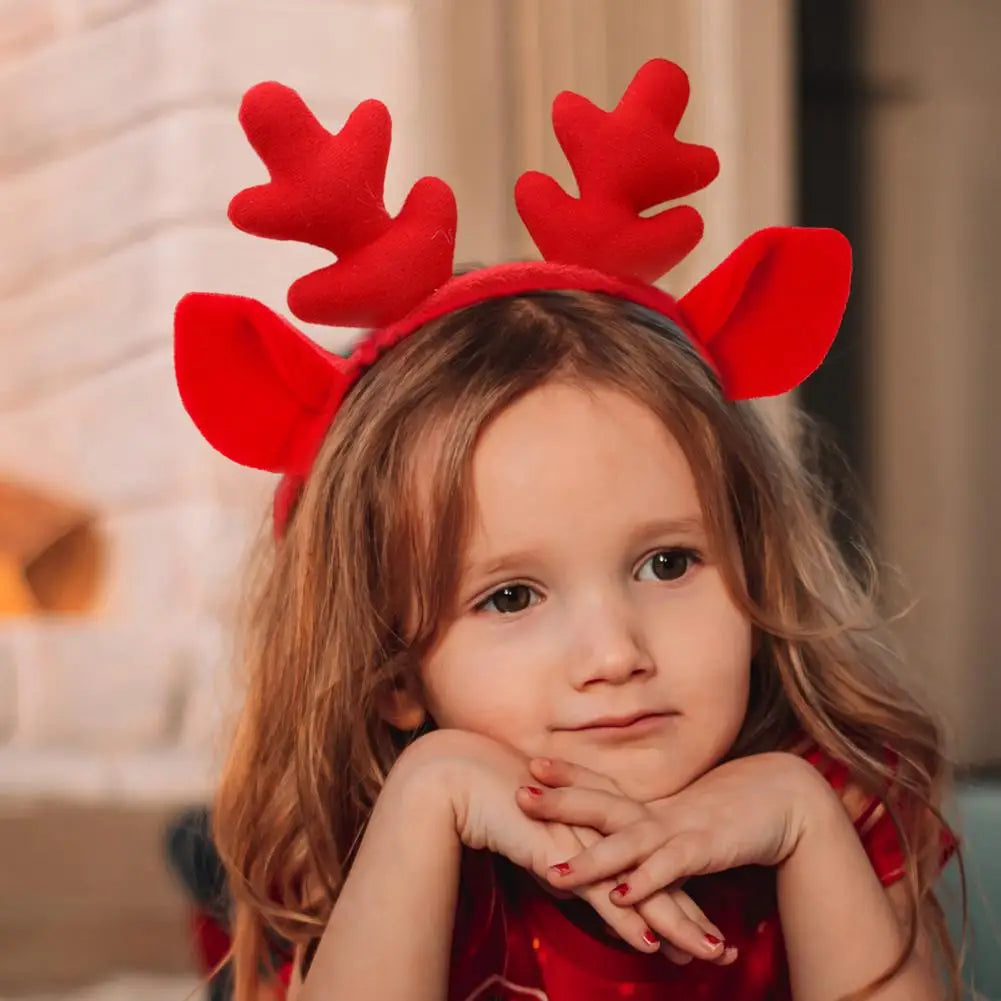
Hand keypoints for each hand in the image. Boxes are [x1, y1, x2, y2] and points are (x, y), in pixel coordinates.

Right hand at [393, 729, 728, 962]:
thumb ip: (558, 860)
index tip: (703, 923)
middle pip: (656, 881)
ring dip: (680, 925)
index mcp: (599, 825)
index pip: (646, 867)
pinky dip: (630, 918)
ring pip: (643, 890)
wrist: (462, 780)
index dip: (675, 895)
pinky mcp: (564, 854)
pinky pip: (604, 893)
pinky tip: (654, 942)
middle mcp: (601, 832)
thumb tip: (568, 885)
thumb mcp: (537, 838)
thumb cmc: (493, 802)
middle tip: (725, 949)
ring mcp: (587, 842)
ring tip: (713, 953)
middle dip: (694, 917)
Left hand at [518, 751, 828, 908]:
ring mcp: (679, 830)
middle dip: (559, 802)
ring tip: (551, 874)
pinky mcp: (703, 851)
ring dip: (589, 861)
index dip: (566, 776)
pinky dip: (643, 881)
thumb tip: (622, 852)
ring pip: (626, 844)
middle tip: (519, 794)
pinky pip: (668, 869)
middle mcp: (657, 813)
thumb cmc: (732, 812)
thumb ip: (652, 836)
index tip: (529, 762)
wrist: (786, 801)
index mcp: (649, 805)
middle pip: (600, 805)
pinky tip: (619, 894)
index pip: (600, 786)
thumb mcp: (683, 824)